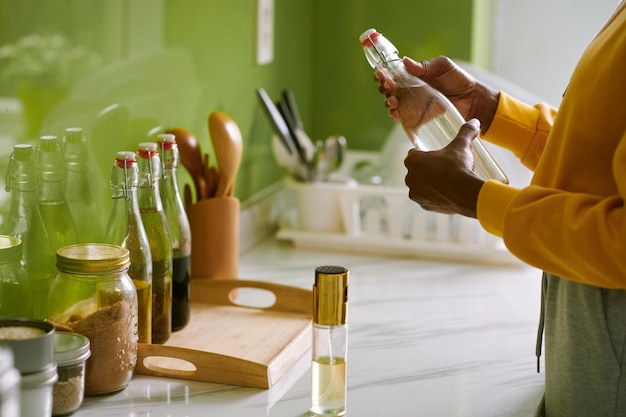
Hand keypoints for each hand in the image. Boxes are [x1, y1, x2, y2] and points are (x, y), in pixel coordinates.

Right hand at [376, 56, 498, 132]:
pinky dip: (396, 115)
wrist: (471, 99)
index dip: (383, 73)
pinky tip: (396, 112)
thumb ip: (425, 65)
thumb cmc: (458, 80)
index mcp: (412, 76)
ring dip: (388, 102)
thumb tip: (405, 62)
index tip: (381, 72)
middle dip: (383, 87)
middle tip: (388, 85)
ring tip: (393, 100)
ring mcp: (412, 104)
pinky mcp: (417, 117)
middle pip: (387, 89)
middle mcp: (409, 90)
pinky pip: (402, 118)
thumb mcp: (443, 66)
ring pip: (391, 104)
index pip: (392, 74)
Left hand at [404, 119, 484, 217]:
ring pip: (421, 186)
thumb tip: (474, 121)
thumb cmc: (458, 166)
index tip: (436, 156)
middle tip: (444, 168)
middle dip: (427, 170)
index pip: (414, 154)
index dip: (425, 154)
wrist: (465, 193)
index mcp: (412, 160)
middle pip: (417, 171)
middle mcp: (409, 177)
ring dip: (430, 184)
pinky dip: (435, 196)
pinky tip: (447, 193)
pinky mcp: (424, 205)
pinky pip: (427, 199)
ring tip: (446, 182)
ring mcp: (415, 193)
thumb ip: (466, 132)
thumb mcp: (461, 146)